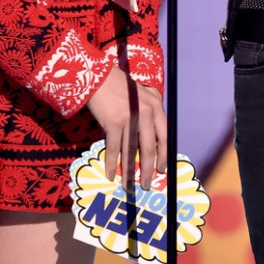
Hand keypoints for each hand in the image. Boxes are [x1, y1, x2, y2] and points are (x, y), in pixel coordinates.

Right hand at [86, 65, 166, 189]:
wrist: (99, 77)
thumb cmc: (119, 86)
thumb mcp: (142, 94)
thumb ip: (149, 110)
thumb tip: (152, 136)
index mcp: (155, 105)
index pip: (164, 135)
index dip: (163, 155)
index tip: (161, 169)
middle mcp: (145, 112)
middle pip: (149, 147)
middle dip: (147, 169)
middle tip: (146, 184)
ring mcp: (130, 118)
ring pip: (131, 151)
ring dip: (129, 171)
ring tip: (129, 186)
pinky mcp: (113, 122)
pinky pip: (114, 148)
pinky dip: (112, 163)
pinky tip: (111, 174)